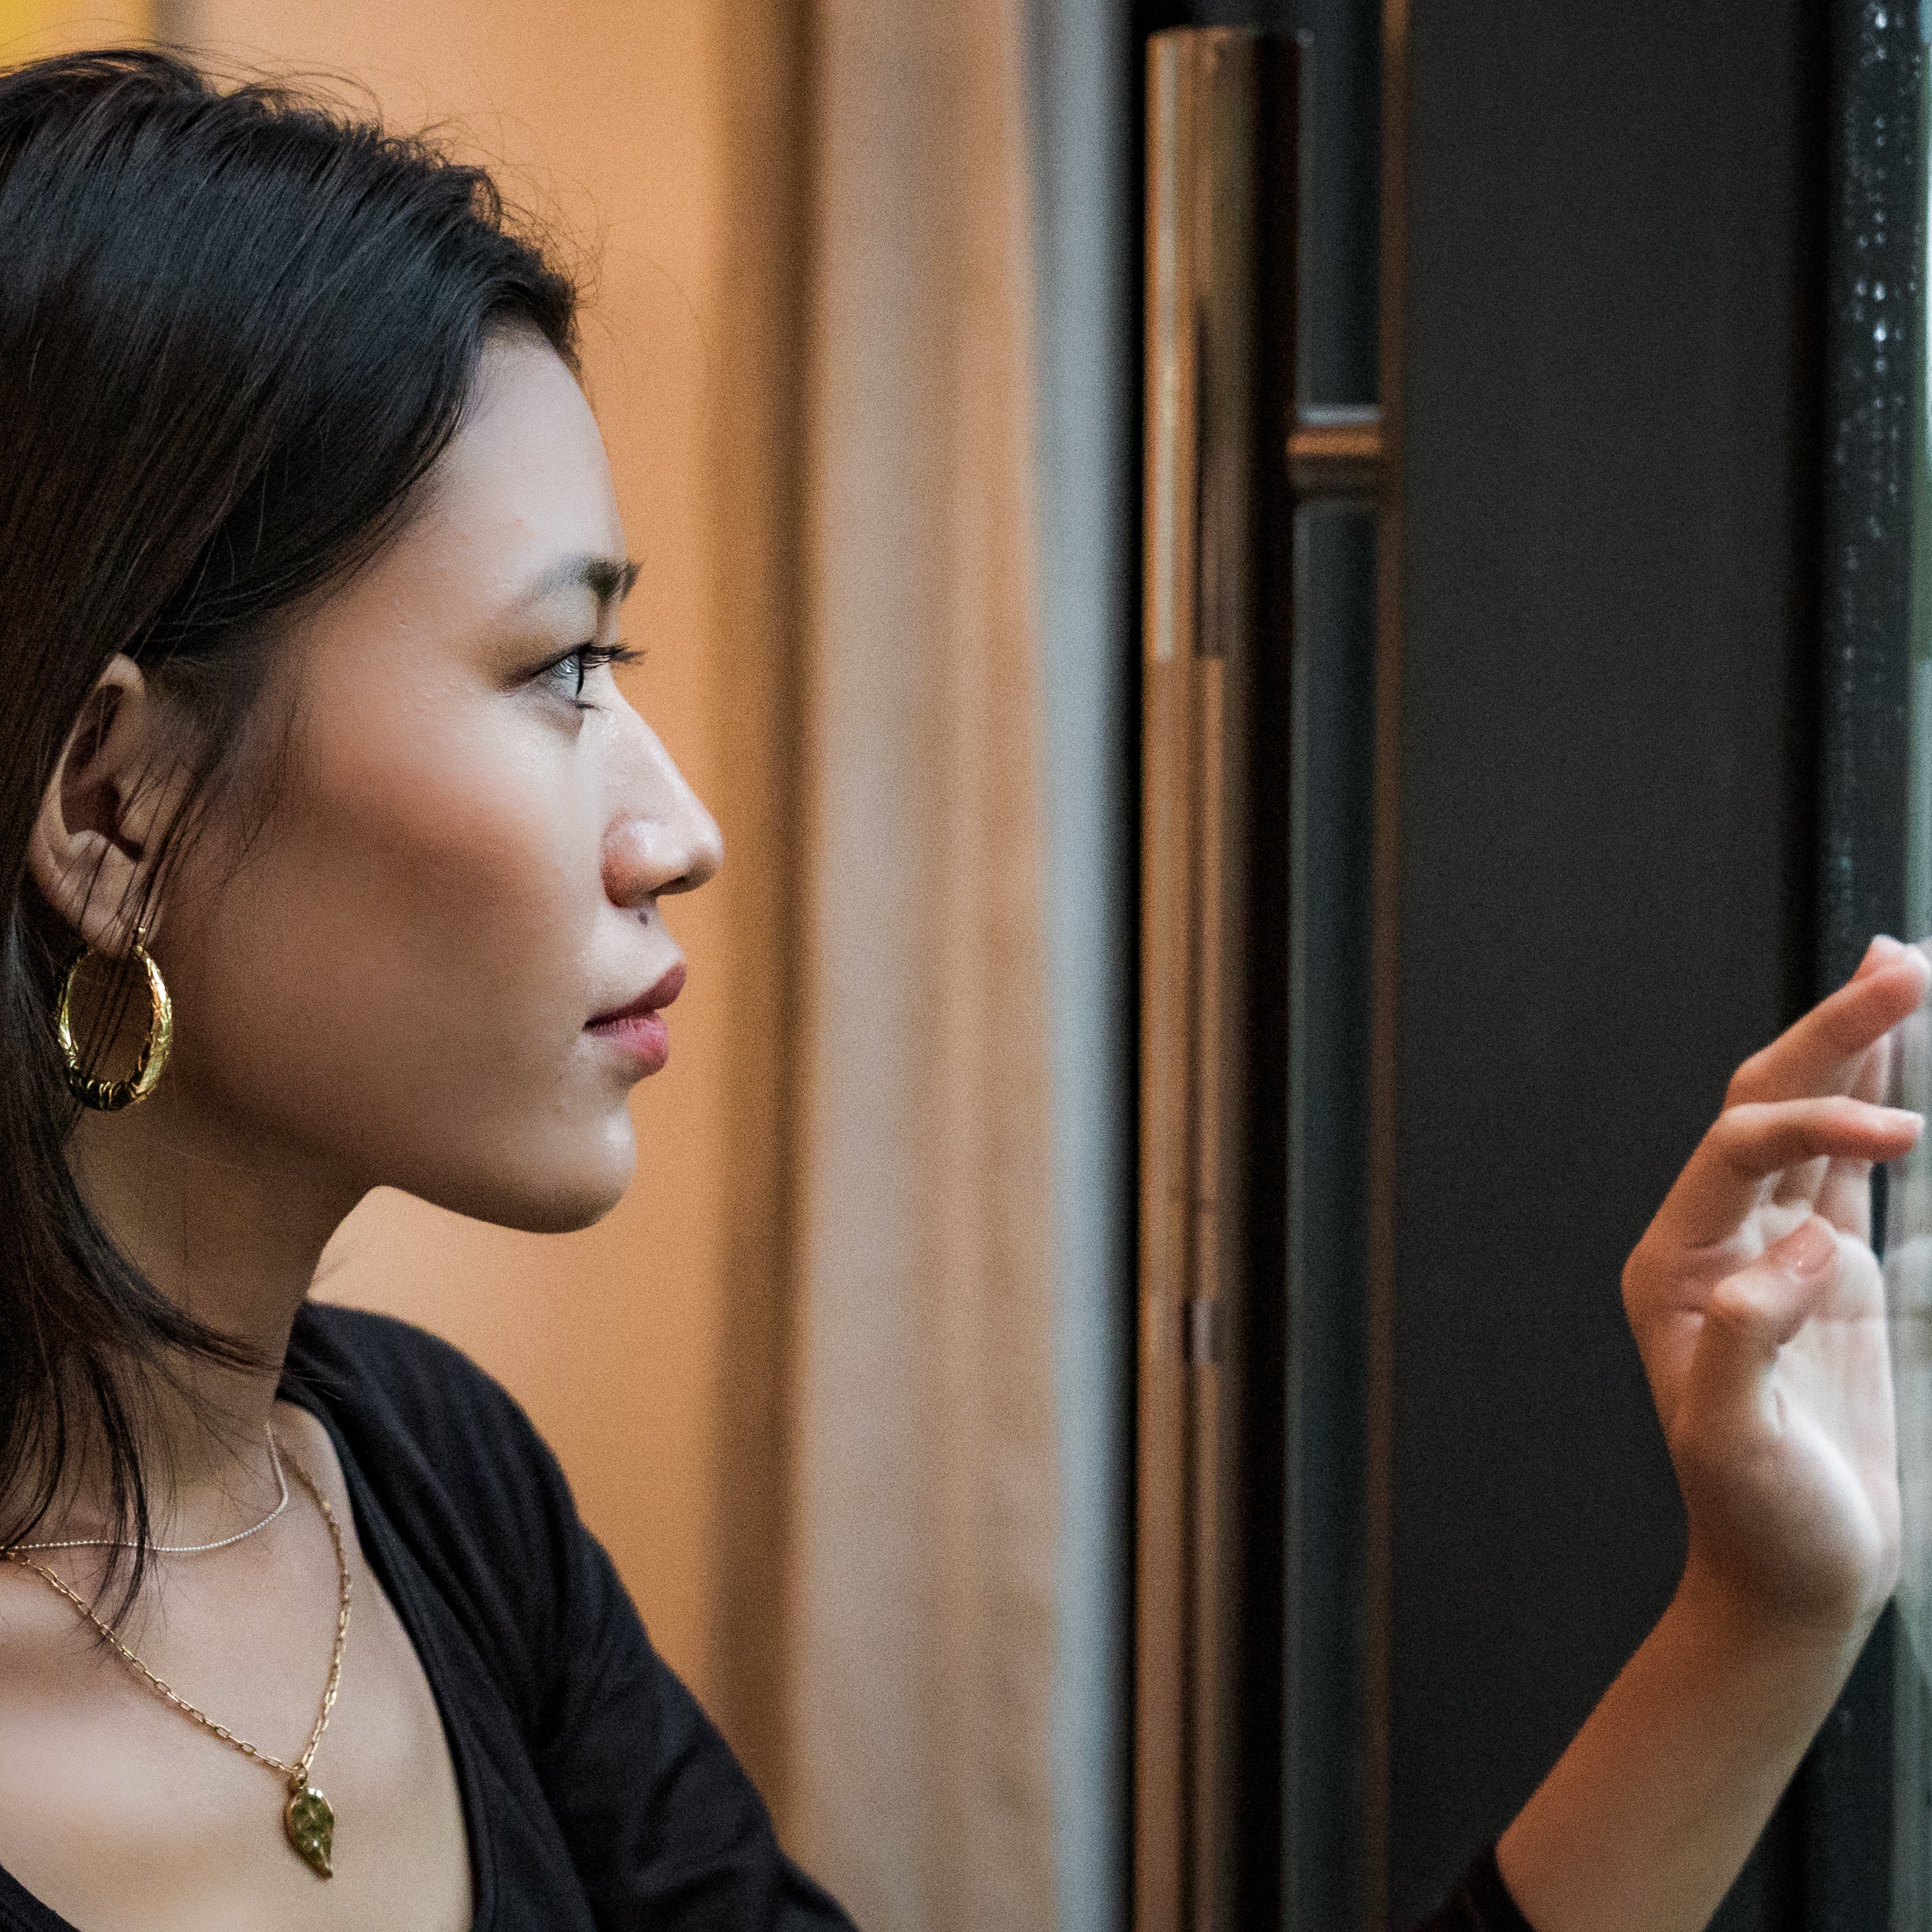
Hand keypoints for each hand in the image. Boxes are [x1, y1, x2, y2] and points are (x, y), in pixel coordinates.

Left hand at [1621, 935, 1928, 1634]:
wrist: (1791, 1573)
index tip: (1904, 1140)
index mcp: (1677, 1265)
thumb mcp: (1733, 1441)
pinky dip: (1876, 1107)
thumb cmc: (1755, 1519)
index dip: (1816, 1127)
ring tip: (1904, 967)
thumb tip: (1796, 1250)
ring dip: (1857, 1049)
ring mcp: (1775, 1248)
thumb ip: (1749, 1342)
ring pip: (1813, 1122)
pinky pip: (1849, 1170)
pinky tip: (1901, 1064)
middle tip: (1904, 962)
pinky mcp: (1829, 1273)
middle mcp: (1717, 1240)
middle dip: (1834, 1036)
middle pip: (1770, 1107)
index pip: (1740, 1152)